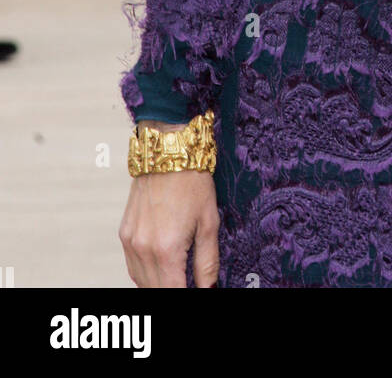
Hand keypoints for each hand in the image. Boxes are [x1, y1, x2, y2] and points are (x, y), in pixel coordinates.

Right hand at [119, 168, 219, 287]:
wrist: (168, 152)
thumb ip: (207, 262)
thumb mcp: (209, 223)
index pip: (173, 293)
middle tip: (190, 283)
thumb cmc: (191, 182)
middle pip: (156, 291)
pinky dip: (146, 274)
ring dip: (159, 285)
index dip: (188, 297)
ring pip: (141, 282)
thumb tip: (209, 288)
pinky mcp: (124, 233)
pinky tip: (161, 269)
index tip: (197, 291)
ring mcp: (130, 241)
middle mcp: (143, 248)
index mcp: (166, 249)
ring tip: (177, 278)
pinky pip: (132, 267)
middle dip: (174, 290)